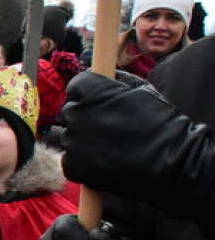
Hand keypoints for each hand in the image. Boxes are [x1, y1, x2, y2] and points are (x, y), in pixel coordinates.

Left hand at [56, 72, 214, 221]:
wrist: (171, 162)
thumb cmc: (161, 123)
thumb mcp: (142, 90)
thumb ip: (117, 80)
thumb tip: (103, 75)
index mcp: (92, 90)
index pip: (75, 87)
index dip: (86, 95)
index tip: (96, 103)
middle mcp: (77, 112)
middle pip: (70, 111)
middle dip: (84, 117)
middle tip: (108, 129)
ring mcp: (73, 139)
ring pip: (67, 136)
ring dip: (81, 140)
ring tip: (108, 147)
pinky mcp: (73, 164)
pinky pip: (69, 160)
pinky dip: (81, 162)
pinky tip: (102, 163)